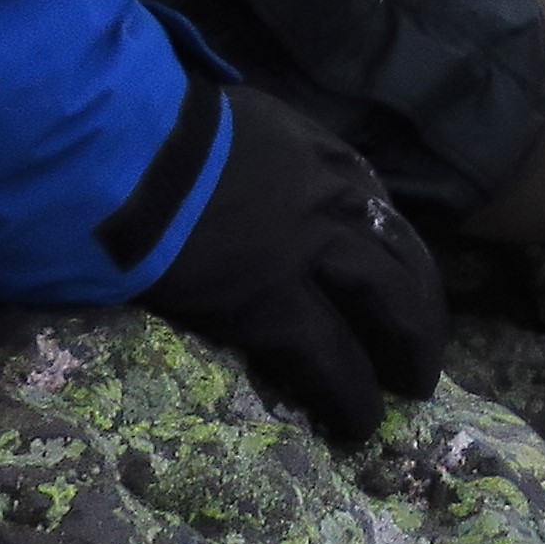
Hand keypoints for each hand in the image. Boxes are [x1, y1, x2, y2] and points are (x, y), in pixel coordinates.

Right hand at [144, 86, 447, 442]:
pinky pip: (332, 359)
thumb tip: (260, 172)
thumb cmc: (159, 132)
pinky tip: (358, 422)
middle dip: (421, 309)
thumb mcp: (238, 121)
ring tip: (409, 388)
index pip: (379, 209)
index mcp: (321, 155)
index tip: (396, 279)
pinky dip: (352, 396)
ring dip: (407, 352)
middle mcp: (332, 200)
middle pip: (403, 260)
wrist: (121, 151)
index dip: (393, 253)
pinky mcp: (274, 304)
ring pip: (388, 307)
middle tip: (423, 350)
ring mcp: (310, 253)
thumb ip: (269, 153)